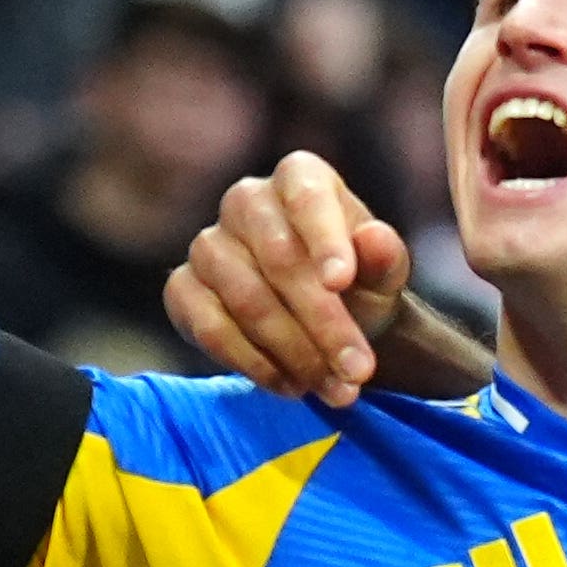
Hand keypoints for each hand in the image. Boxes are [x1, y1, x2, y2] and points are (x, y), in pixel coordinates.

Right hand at [170, 152, 410, 405]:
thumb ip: (384, 257)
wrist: (331, 321)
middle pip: (279, 260)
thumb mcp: (384, 275)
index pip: (308, 197)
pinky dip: (253, 363)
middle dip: (324, 323)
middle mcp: (246, 201)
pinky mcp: (182, 288)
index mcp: (300, 178)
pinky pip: (209, 326)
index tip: (342, 284)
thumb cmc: (360, 286)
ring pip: (246, 299)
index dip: (323, 239)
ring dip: (295, 352)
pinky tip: (291, 385)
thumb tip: (374, 239)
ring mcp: (208, 244)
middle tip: (358, 372)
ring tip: (335, 388)